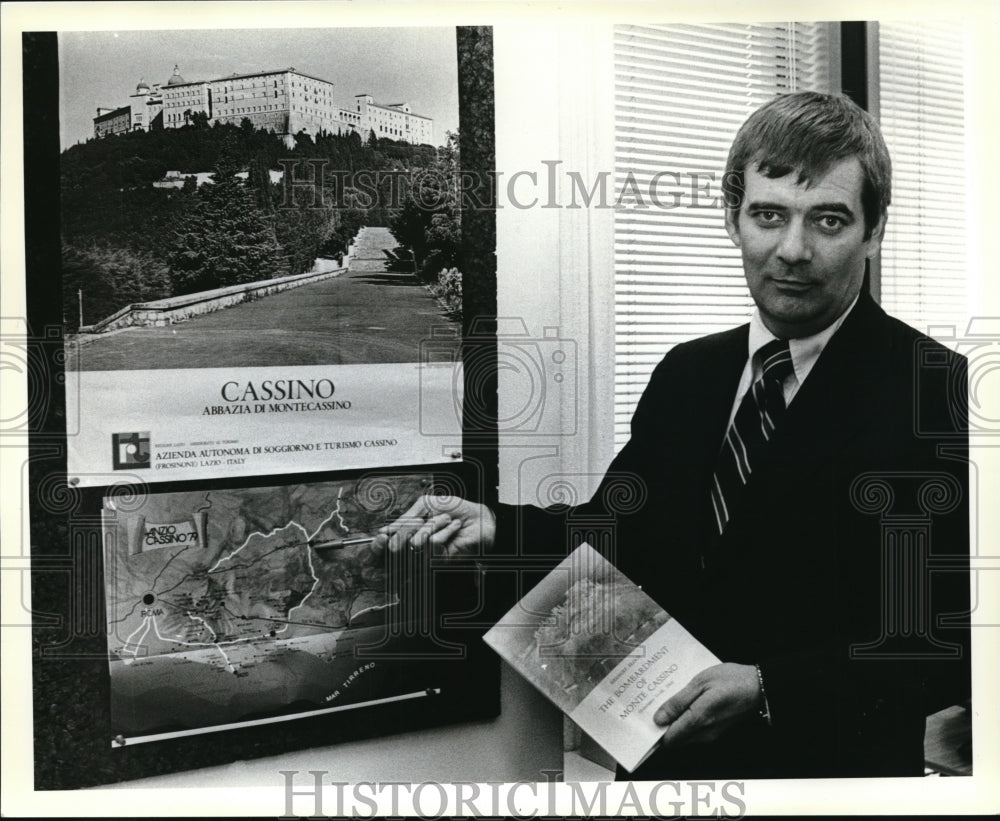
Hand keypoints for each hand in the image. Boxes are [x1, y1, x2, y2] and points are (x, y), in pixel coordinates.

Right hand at [373, 495, 495, 557]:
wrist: (478, 517)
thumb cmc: (455, 510)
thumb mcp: (426, 505)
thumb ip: (405, 517)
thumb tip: (385, 530)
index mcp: (409, 533)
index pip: (385, 546)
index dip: (378, 545)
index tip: (380, 537)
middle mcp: (415, 547)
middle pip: (396, 546)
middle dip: (410, 528)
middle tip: (423, 520)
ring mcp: (427, 555)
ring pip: (415, 542)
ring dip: (433, 525)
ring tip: (446, 521)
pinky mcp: (439, 560)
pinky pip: (432, 543)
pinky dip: (444, 531)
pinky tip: (453, 529)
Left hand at [654, 663, 762, 747]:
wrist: (759, 686)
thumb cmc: (731, 680)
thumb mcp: (700, 683)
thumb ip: (678, 702)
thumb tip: (659, 719)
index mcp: (698, 720)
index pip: (669, 739)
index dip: (655, 732)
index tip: (646, 718)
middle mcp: (705, 733)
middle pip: (676, 739)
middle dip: (664, 726)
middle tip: (656, 706)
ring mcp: (712, 734)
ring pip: (685, 736)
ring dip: (676, 723)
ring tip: (672, 700)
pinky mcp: (717, 730)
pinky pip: (696, 731)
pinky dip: (687, 721)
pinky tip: (687, 702)